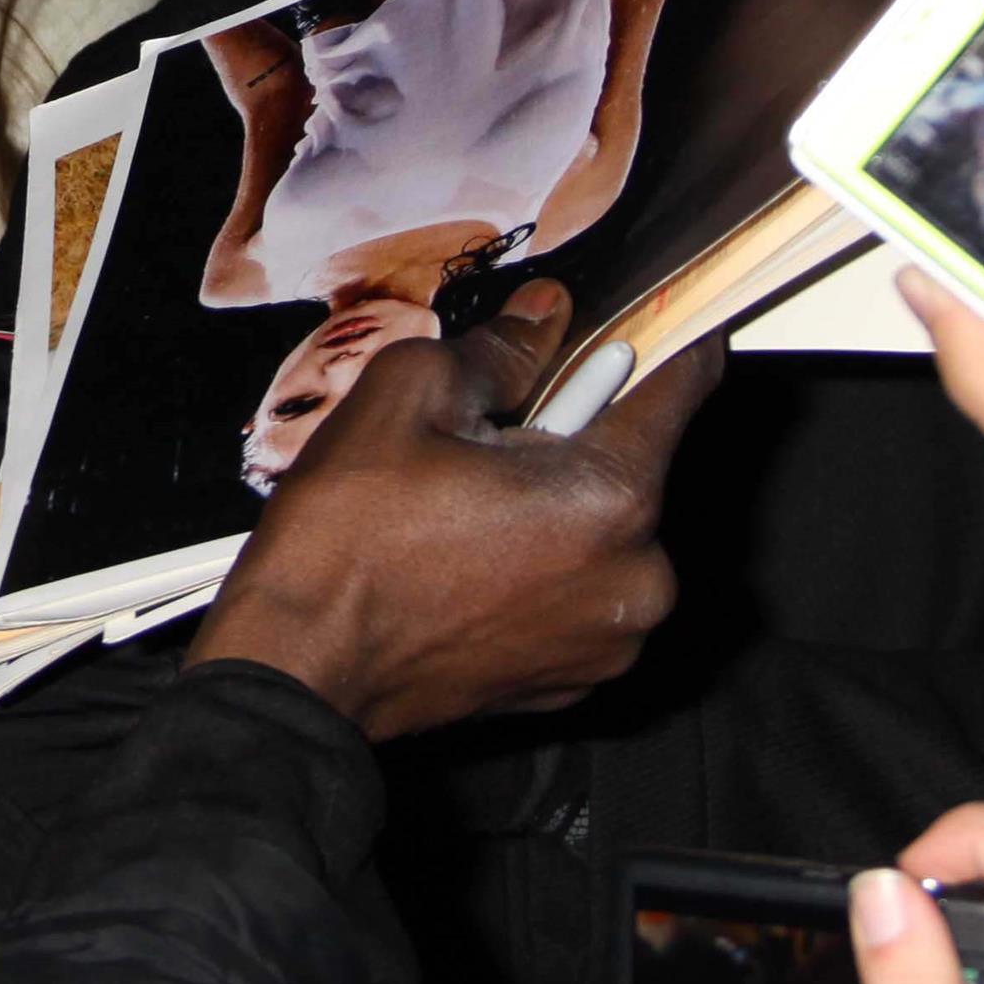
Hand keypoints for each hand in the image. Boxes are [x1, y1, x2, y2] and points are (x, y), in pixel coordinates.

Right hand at [190, 280, 720, 739]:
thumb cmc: (344, 545)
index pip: (685, 383)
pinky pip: (584, 590)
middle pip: (636, 461)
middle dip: (578, 431)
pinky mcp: (578, 676)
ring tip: (471, 504)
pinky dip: (547, 563)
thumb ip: (501, 347)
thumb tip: (546, 317)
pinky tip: (473, 556)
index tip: (655, 307)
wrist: (299, 668)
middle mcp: (637, 577)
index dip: (667, 329)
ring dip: (561, 502)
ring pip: (609, 530)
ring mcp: (611, 638)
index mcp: (609, 499)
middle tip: (494, 430)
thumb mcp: (408, 396)